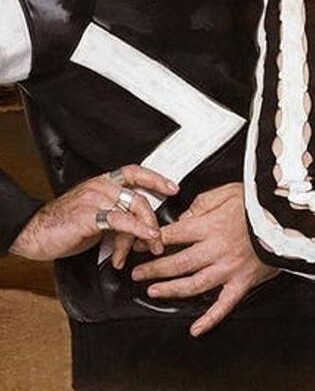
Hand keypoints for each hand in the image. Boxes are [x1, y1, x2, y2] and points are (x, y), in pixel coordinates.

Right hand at [10, 165, 175, 261]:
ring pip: (133, 211)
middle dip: (153, 221)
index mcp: (102, 183)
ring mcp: (94, 199)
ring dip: (145, 232)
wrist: (35, 235)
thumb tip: (143, 233)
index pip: (134, 172)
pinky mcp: (88, 215)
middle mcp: (100, 187)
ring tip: (147, 248)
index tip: (173, 188)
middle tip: (158, 240)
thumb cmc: (65, 226)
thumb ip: (119, 218)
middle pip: (139, 198)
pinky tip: (145, 237)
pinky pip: (121, 220)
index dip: (155, 179)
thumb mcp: (98, 218)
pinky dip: (137, 230)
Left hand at [130, 183, 276, 336]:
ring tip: (154, 291)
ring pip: (193, 285)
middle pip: (177, 263)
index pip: (173, 235)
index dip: (153, 240)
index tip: (141, 244)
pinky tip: (196, 328)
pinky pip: (225, 304)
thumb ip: (203, 202)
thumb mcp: (230, 190)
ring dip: (170, 290)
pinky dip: (210, 319)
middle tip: (138, 272)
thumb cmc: (263, 203)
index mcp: (212, 226)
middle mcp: (217, 250)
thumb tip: (184, 217)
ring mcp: (230, 268)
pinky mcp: (244, 281)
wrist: (293, 217)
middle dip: (153, 268)